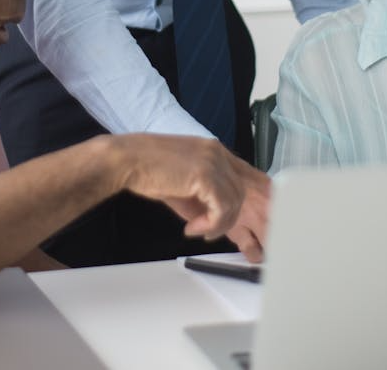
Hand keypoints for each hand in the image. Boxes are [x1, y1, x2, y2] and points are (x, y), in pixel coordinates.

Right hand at [111, 134, 267, 247]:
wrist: (127, 160)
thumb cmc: (150, 171)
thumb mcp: (186, 185)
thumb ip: (207, 197)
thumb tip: (220, 220)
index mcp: (215, 152)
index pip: (249, 174)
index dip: (259, 198)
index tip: (256, 221)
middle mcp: (218, 153)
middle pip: (244, 191)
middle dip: (236, 219)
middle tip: (217, 234)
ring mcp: (213, 161)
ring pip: (235, 202)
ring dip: (218, 224)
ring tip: (198, 229)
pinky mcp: (205, 174)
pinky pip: (222, 208)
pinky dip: (211, 224)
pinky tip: (193, 228)